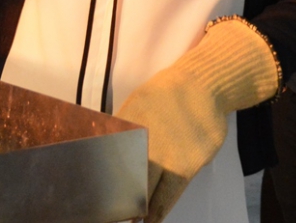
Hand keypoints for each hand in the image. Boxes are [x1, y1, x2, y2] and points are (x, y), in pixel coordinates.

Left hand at [116, 18, 279, 222]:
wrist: (202, 86)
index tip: (92, 193)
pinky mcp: (187, 164)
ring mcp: (167, 154)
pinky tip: (152, 219)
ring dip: (137, 208)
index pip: (107, 158)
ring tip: (132, 219)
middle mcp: (144, 141)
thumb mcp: (138, 104)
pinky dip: (159, 208)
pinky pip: (170, 192)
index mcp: (127, 125)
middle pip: (125, 175)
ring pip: (146, 187)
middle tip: (109, 211)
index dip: (101, 178)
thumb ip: (124, 127)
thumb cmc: (167, 96)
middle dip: (117, 195)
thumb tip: (104, 146)